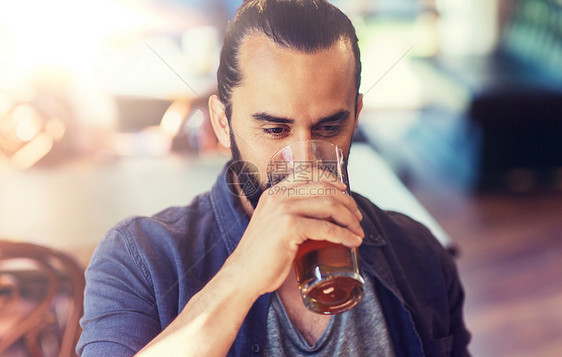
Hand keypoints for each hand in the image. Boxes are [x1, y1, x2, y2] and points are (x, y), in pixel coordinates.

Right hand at [226, 175, 363, 296]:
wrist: (242, 275)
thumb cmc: (262, 256)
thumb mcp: (274, 226)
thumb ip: (291, 216)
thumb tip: (322, 219)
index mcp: (274, 192)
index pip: (309, 173)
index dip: (333, 180)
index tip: (346, 192)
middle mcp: (278, 195)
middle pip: (325, 188)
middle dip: (347, 202)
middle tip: (357, 219)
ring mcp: (283, 209)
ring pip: (329, 205)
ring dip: (349, 218)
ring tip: (358, 231)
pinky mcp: (289, 227)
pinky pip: (326, 227)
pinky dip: (344, 235)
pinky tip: (353, 242)